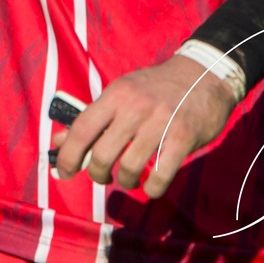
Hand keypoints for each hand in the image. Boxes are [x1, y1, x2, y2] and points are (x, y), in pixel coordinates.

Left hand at [52, 54, 238, 196]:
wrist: (204, 74)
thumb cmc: (156, 88)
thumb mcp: (122, 93)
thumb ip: (92, 119)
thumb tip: (59, 142)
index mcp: (116, 95)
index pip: (82, 129)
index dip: (68, 156)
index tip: (64, 172)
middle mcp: (135, 107)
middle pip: (102, 153)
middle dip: (97, 174)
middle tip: (103, 177)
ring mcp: (160, 122)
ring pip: (129, 167)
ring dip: (125, 181)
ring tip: (128, 178)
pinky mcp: (183, 137)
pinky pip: (160, 174)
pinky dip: (151, 188)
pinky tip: (150, 185)